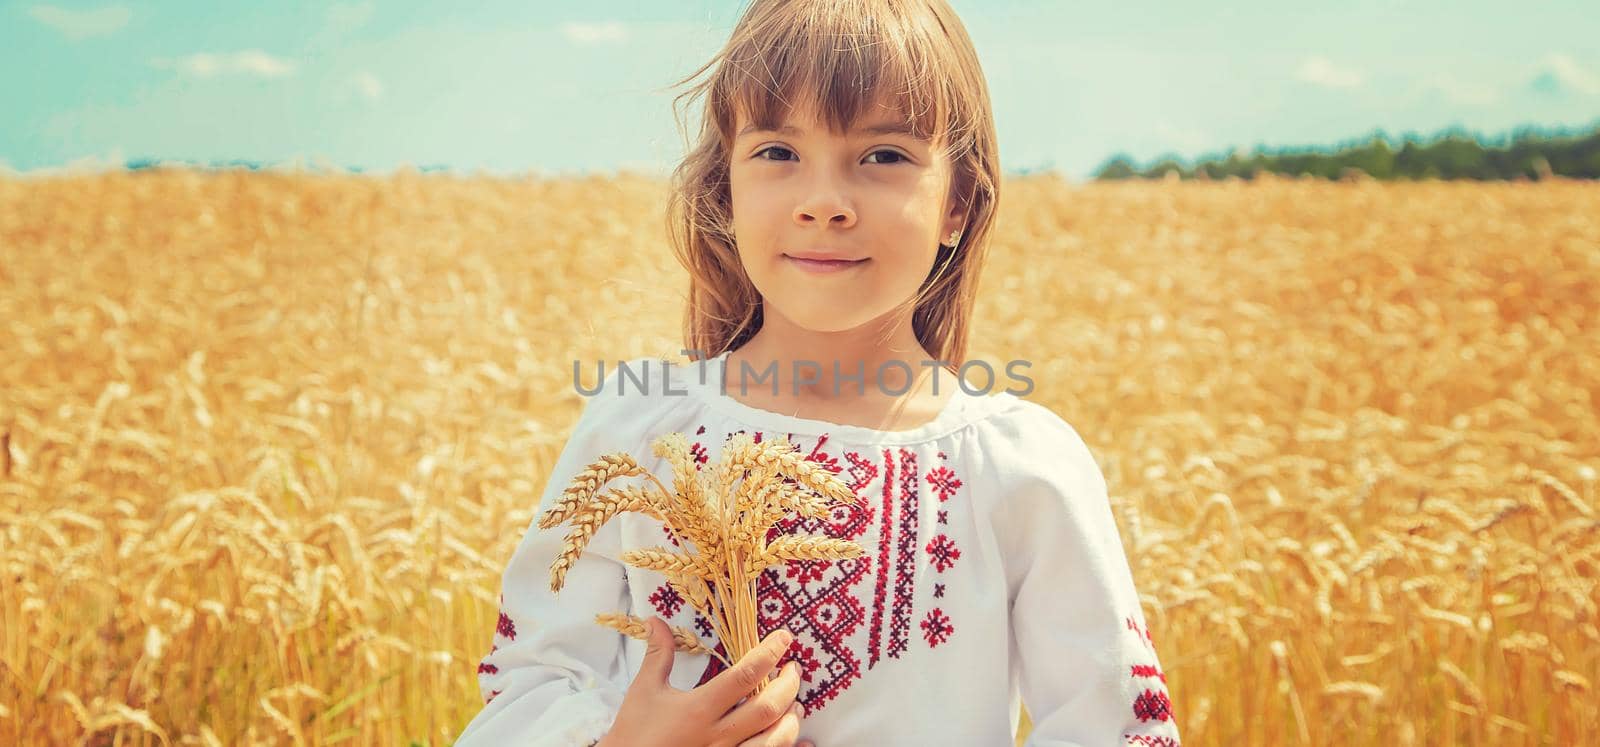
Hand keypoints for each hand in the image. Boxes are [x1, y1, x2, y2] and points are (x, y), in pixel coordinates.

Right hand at [596, 616, 815, 746]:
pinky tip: (797, 741)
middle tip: (794, 670)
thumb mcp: (645, 689)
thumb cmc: (634, 729)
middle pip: (767, 708)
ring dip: (790, 721)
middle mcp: (716, 735)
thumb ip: (659, 653)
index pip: (744, 676)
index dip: (769, 653)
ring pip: (773, 741)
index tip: (785, 638)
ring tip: (795, 705)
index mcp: (698, 708)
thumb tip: (658, 619)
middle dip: (789, 686)